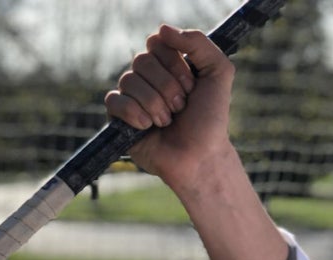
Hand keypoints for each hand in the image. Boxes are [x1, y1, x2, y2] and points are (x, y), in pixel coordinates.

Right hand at [105, 25, 235, 190]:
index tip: (191, 87)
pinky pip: (114, 101)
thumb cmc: (210, 120)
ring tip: (167, 122)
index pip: (156, 43)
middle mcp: (148, 79)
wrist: (200, 157)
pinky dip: (133, 113)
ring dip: (154, 104)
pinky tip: (147, 127)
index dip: (174, 64)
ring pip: (129, 81)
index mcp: (168, 65)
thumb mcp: (219, 73)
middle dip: (166, 87)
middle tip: (181, 108)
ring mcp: (132, 99)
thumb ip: (199, 42)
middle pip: (141, 61)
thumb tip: (162, 29)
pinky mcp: (119, 120)